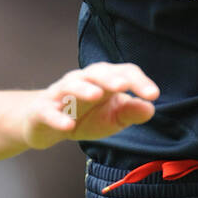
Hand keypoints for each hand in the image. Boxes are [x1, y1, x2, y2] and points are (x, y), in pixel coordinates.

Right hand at [17, 63, 159, 147]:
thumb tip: (150, 109)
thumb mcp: (112, 118)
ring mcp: (61, 93)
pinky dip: (58, 118)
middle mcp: (82, 80)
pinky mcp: (43, 110)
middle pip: (97, 73)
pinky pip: (49, 111)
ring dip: (83, 89)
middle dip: (110, 78)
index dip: (139, 81)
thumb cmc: (86, 117)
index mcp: (104, 80)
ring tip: (95, 95)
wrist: (47, 124)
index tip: (154, 95)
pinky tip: (67, 125)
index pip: (123, 72)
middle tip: (123, 86)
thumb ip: (130, 112)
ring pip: (71, 85)